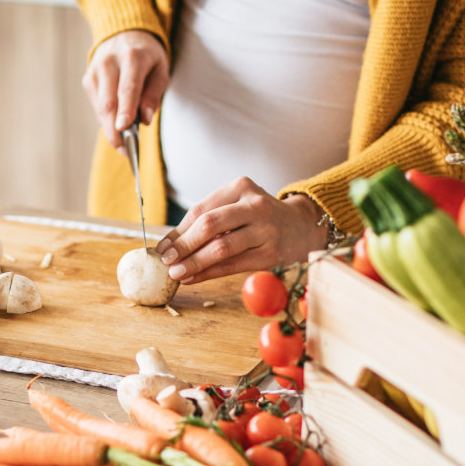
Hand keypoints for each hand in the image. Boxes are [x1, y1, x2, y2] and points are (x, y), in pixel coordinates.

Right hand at [82, 30, 169, 151]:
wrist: (123, 34)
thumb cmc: (147, 56)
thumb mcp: (161, 71)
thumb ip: (154, 95)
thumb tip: (145, 119)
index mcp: (132, 58)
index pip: (127, 88)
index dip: (125, 110)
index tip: (124, 129)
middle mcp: (110, 63)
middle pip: (109, 102)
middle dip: (115, 130)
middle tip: (125, 151)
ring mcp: (95, 71)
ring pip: (100, 107)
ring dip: (110, 128)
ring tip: (124, 143)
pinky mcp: (88, 79)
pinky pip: (97, 105)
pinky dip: (107, 119)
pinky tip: (117, 122)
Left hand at [156, 179, 329, 282]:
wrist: (302, 227)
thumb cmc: (260, 218)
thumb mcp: (237, 206)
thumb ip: (208, 220)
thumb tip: (170, 244)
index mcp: (241, 187)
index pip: (201, 210)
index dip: (178, 231)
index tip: (162, 247)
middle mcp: (255, 206)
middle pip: (209, 226)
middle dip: (183, 245)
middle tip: (166, 260)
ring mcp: (265, 230)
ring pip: (221, 248)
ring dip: (194, 262)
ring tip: (176, 272)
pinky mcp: (271, 254)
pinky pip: (233, 265)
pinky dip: (209, 273)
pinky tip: (194, 278)